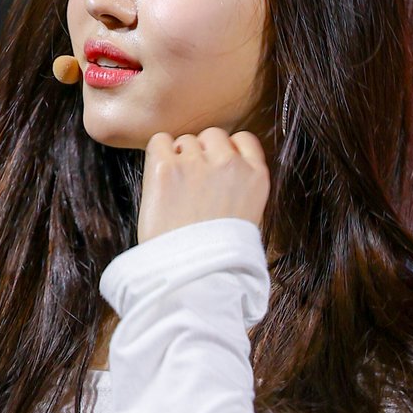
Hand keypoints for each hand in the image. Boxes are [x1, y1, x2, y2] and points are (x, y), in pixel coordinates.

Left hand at [137, 127, 269, 246]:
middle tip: (192, 184)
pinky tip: (160, 183)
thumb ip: (239, 185)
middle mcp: (229, 164)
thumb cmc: (217, 255)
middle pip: (212, 135)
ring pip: (185, 140)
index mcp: (255, 176)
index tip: (216, 168)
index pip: (243, 139)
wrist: (192, 276)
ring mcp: (197, 163)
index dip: (226, 151)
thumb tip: (221, 165)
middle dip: (201, 153)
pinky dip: (156, 157)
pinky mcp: (166, 167)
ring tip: (176, 192)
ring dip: (178, 158)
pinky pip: (158, 142)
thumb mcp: (248, 217)